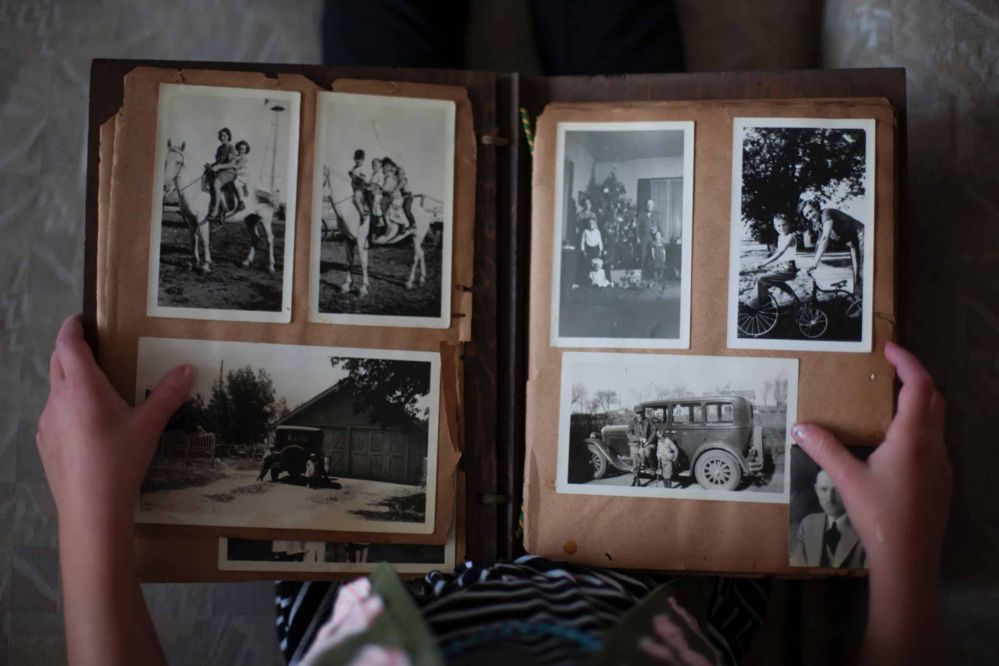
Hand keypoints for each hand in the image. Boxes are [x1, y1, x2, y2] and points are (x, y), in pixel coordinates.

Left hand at [36, 315, 194, 532]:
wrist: (90, 509)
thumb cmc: (119, 460)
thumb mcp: (149, 425)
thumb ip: (168, 394)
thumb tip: (187, 368)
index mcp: (81, 387)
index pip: (67, 344)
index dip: (72, 327)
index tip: (82, 319)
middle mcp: (58, 399)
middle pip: (57, 362)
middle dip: (71, 349)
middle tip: (95, 347)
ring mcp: (46, 423)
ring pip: (55, 390)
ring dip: (70, 381)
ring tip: (97, 390)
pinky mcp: (45, 444)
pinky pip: (54, 415)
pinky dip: (68, 408)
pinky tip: (89, 427)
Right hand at [791, 342, 949, 573]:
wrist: (909, 560)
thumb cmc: (880, 515)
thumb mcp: (846, 479)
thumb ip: (824, 449)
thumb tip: (799, 426)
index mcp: (912, 438)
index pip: (919, 386)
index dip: (908, 362)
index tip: (890, 348)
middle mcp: (933, 446)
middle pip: (934, 399)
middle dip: (915, 379)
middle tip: (889, 372)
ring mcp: (942, 465)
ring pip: (937, 422)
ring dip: (918, 405)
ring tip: (888, 405)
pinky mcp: (941, 482)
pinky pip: (934, 443)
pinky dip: (918, 430)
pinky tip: (894, 446)